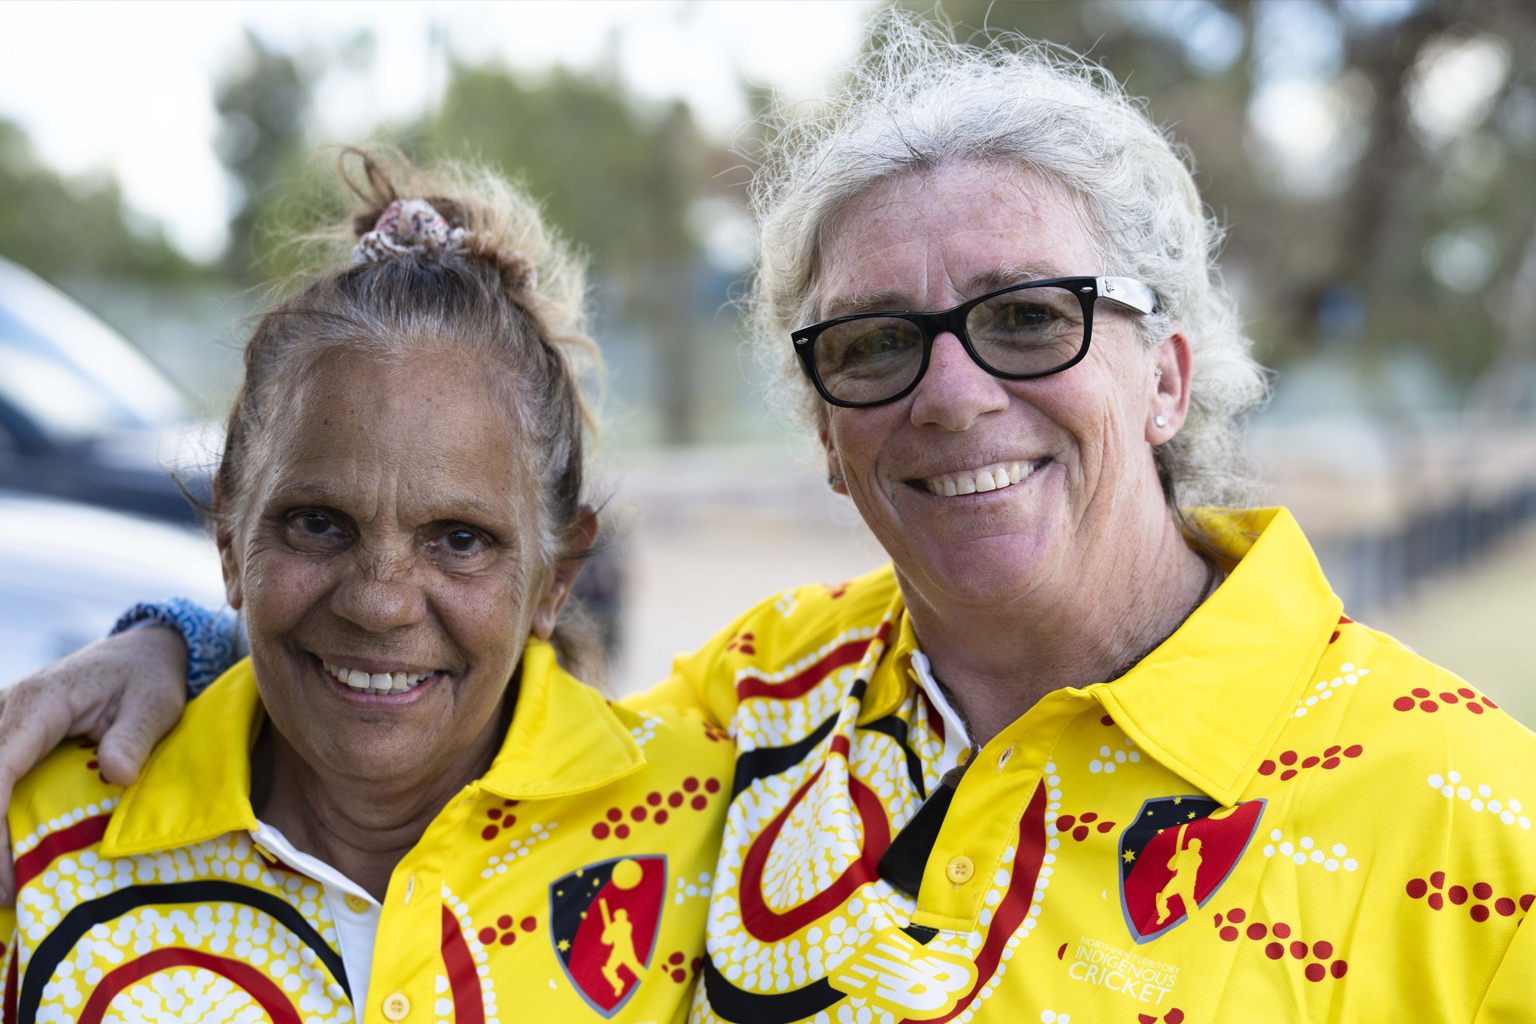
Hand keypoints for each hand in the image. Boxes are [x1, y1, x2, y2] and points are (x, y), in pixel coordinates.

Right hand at [0, 626, 187, 906]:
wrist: (139, 652)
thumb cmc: (148, 678)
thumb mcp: (156, 703)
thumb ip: (135, 736)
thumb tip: (119, 773)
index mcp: (39, 704)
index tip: (5, 873)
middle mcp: (6, 711)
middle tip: (6, 896)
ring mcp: (0, 724)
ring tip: (4, 890)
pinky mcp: (4, 739)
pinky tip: (5, 859)